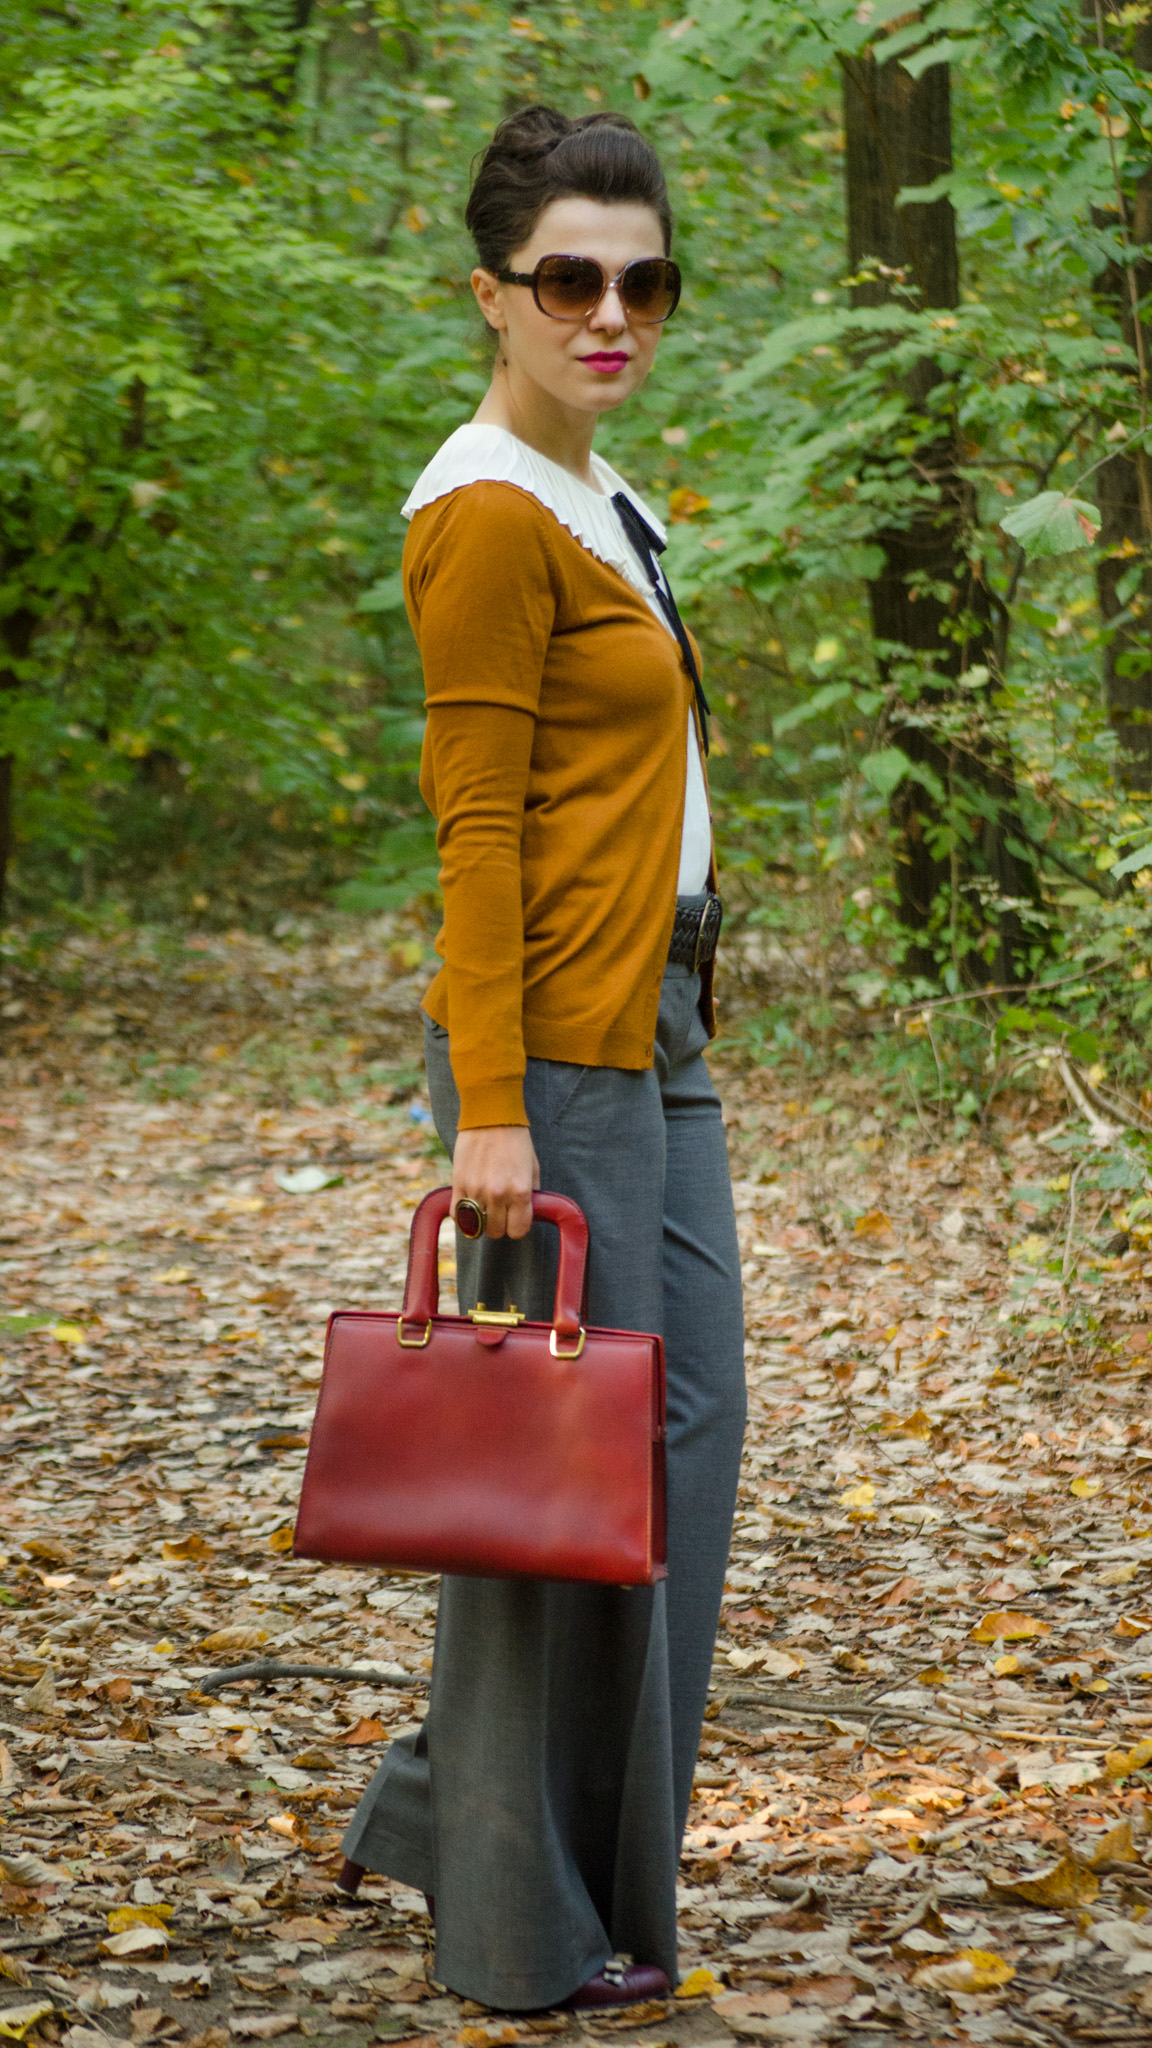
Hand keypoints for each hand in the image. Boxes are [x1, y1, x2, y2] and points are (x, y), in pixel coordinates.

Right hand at [452, 1125, 539, 1239]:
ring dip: (481, 1220)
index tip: (515, 1219)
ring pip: (476, 1226)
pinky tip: (469, 1205)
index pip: (518, 1231)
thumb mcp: (532, 1167)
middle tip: (500, 1212)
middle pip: (496, 1232)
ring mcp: (476, 1190)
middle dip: (500, 1225)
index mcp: (520, 1191)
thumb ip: (531, 1193)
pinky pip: (458, 1214)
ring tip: (485, 1208)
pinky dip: (463, 1215)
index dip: (517, 1227)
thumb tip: (526, 1213)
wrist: (490, 1116)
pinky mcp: (458, 1184)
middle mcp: (498, 1195)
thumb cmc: (515, 1140)